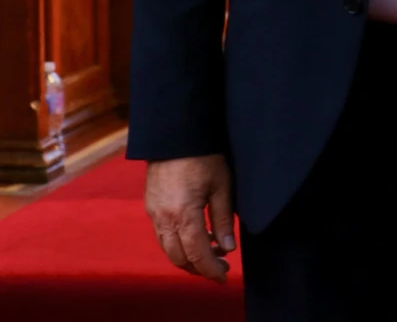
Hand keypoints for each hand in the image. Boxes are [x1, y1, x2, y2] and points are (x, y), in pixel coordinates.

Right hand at [144, 154, 235, 281]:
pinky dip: (179, 244)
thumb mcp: (222, 186)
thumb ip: (224, 219)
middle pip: (178, 258)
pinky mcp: (151, 207)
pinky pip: (163, 236)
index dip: (211, 269)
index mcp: (183, 215)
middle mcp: (163, 219)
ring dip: (189, 257)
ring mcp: (154, 214)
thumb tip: (228, 247)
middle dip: (199, 268)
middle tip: (221, 268)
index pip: (197, 254)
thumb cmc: (204, 156)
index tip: (225, 277)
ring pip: (168, 249)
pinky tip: (198, 236)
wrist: (175, 135)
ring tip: (213, 253)